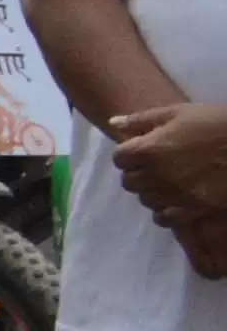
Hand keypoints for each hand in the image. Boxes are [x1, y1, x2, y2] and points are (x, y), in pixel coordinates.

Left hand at [105, 103, 226, 233]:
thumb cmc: (216, 124)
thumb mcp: (180, 112)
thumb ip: (143, 119)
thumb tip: (114, 123)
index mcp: (150, 149)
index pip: (119, 158)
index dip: (128, 153)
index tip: (140, 149)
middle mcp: (156, 175)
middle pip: (129, 181)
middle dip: (137, 172)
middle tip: (153, 165)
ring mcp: (173, 195)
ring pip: (145, 200)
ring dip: (150, 191)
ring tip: (166, 181)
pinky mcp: (192, 210)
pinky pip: (164, 218)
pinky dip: (165, 210)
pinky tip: (175, 199)